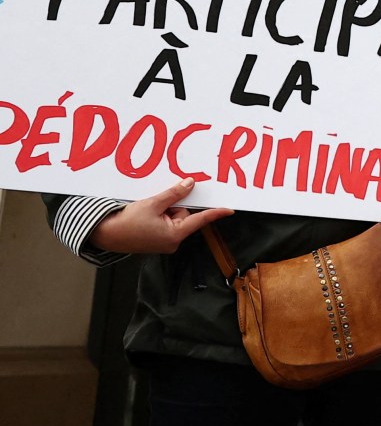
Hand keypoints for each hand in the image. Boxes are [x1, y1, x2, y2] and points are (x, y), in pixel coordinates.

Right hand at [87, 179, 233, 254]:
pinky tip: (147, 214)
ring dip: (165, 209)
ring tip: (148, 210)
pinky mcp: (156, 240)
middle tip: (158, 203)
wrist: (104, 235)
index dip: (216, 213)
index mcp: (175, 235)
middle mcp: (172, 241)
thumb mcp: (153, 204)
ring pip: (174, 217)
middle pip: (185, 215)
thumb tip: (190, 184)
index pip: (201, 220)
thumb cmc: (126, 223)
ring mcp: (164, 242)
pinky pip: (166, 222)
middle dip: (175, 206)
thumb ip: (174, 194)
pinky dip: (160, 215)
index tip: (230, 209)